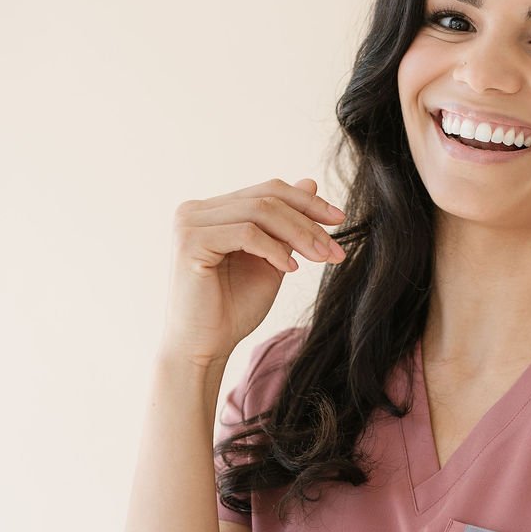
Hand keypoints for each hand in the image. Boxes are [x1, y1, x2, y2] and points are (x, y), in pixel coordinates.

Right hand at [160, 176, 347, 367]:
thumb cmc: (233, 309)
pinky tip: (290, 269)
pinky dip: (274, 249)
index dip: (307, 202)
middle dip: (308, 221)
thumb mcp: (272, 260)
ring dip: (298, 234)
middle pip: (267, 197)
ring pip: (260, 211)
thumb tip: (311, 183)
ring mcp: (190, 222)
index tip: (340, 219)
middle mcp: (197, 210)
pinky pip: (246, 233)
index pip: (268, 191)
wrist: (204, 347)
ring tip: (320, 257)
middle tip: (334, 247)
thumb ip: (286, 226)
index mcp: (214, 211)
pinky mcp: (191, 241)